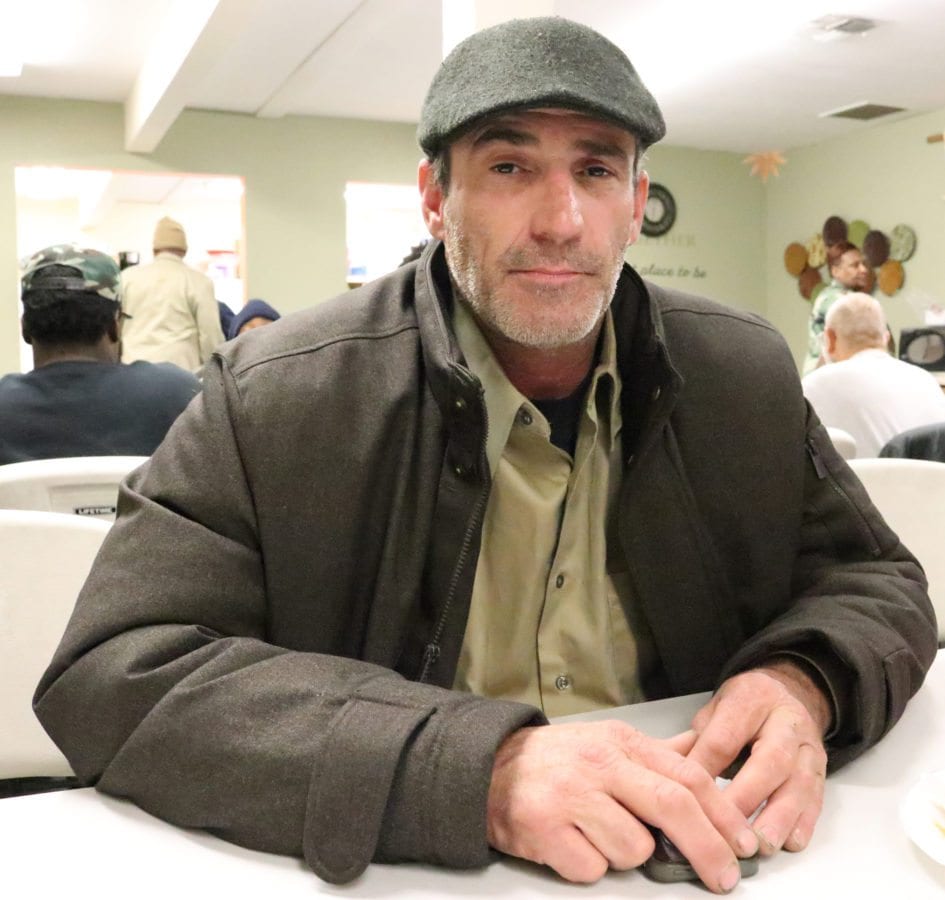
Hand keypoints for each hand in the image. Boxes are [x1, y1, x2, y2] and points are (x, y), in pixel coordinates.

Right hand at [486, 720, 758, 892]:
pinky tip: (572, 844)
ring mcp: (571, 795)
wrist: (488, 767)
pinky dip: (589, 866)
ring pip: (633, 848)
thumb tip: (701, 751)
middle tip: (724, 877)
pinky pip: (593, 868)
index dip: (724, 813)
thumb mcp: (607, 741)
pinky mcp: (545, 829)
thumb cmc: (556, 760)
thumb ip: (656, 754)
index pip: (687, 775)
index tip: (745, 844)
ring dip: (626, 855)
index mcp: (621, 742)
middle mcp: (599, 763)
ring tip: (598, 834)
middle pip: (672, 806)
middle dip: (708, 848)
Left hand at [687, 661, 829, 856]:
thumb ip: (699, 739)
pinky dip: (804, 822)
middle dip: (748, 797)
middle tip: (728, 829)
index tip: (689, 795)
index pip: (726, 736)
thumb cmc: (745, 707)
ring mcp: (808, 747)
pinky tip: (789, 842)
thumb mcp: (716, 708)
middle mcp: (786, 722)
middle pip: (770, 759)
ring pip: (799, 783)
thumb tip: (673, 778)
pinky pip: (816, 797)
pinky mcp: (821, 770)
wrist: (788, 693)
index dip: (706, 767)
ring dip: (779, 818)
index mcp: (752, 699)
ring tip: (760, 845)